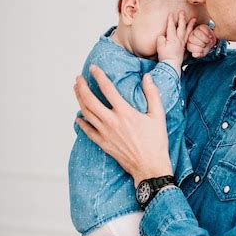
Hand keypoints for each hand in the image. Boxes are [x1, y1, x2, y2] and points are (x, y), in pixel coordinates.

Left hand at [74, 67, 172, 184]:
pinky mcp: (103, 144)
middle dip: (82, 87)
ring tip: (76, 91)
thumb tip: (147, 77)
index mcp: (125, 112)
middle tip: (78, 78)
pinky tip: (78, 117)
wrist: (150, 167)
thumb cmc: (156, 142)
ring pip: (86, 113)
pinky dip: (81, 122)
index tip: (93, 68)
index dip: (98, 76)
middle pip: (90, 100)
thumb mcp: (158, 116)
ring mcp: (105, 133)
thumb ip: (152, 94)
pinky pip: (87, 131)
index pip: (107, 88)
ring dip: (79, 100)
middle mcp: (111, 122)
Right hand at [157, 11, 195, 73]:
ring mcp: (182, 43)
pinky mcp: (184, 47)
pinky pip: (189, 37)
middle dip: (181, 19)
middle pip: (181, 27)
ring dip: (190, 25)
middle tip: (182, 12)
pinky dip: (191, 33)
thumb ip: (161, 39)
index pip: (171, 27)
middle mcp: (178, 39)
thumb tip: (163, 35)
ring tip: (193, 19)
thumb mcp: (159, 46)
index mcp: (172, 38)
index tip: (171, 14)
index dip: (171, 20)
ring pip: (187, 31)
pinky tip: (192, 30)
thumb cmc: (165, 56)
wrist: (171, 64)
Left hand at [187, 24, 216, 57]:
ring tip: (209, 41)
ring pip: (197, 33)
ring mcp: (195, 31)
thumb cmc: (206, 47)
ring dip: (204, 38)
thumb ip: (198, 54)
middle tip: (206, 45)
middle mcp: (191, 37)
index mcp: (190, 44)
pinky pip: (202, 28)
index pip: (190, 46)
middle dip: (201, 43)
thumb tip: (194, 54)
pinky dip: (207, 32)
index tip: (202, 50)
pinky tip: (209, 36)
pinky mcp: (201, 26)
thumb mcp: (203, 53)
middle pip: (192, 39)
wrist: (211, 41)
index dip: (197, 49)